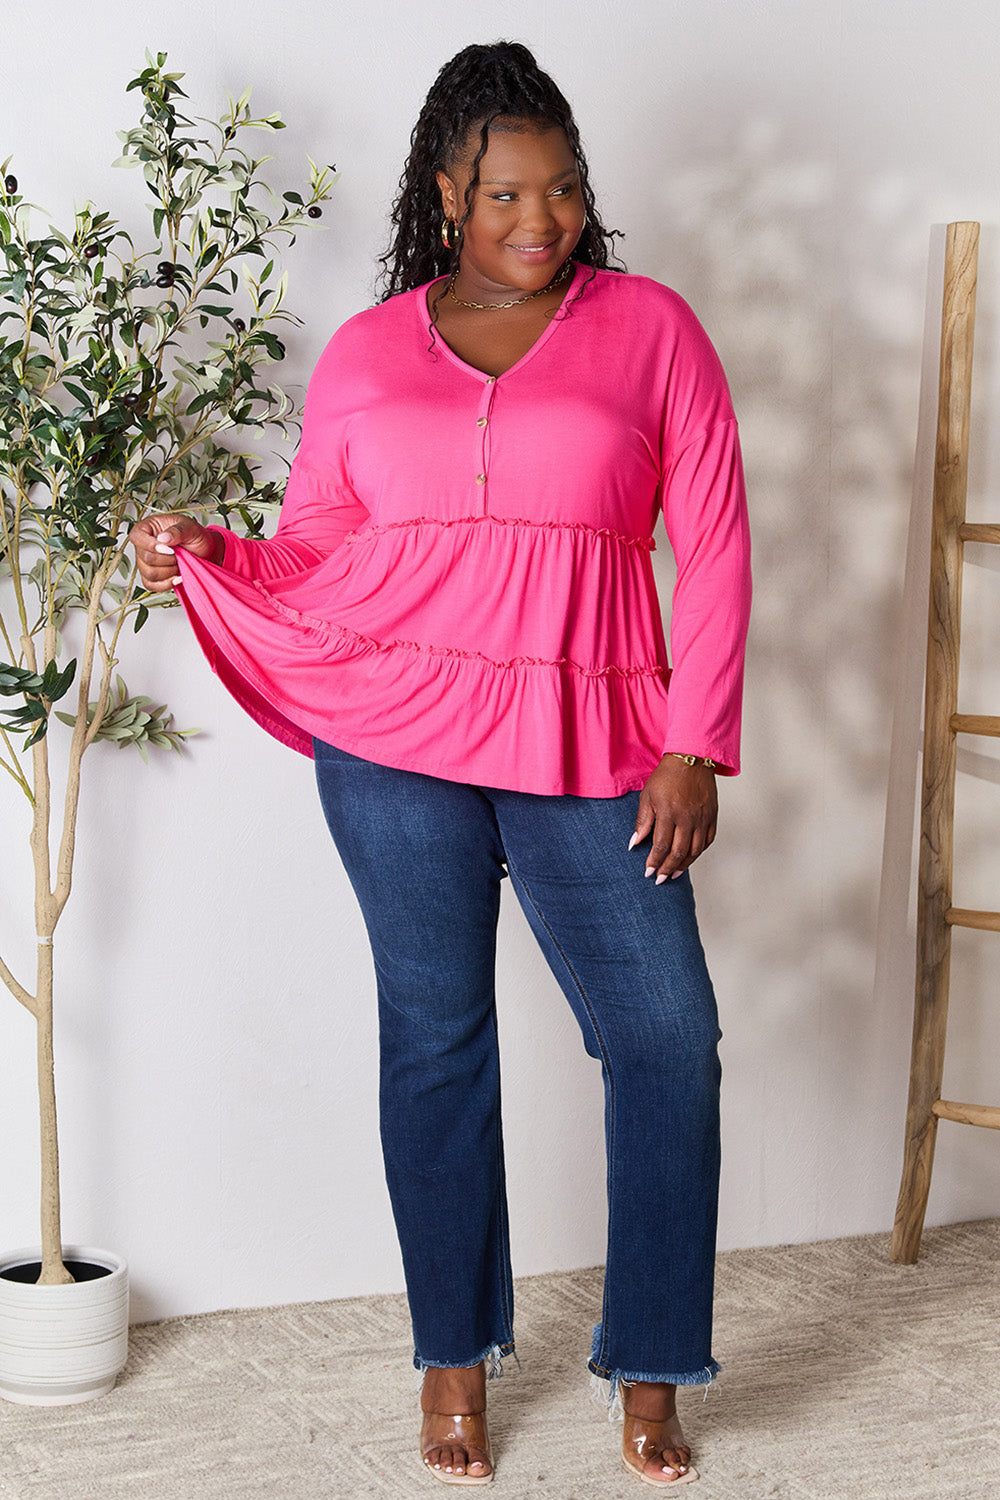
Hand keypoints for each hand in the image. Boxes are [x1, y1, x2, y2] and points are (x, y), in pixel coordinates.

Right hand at [127, 513, 222, 592]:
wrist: (202, 549)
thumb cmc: (193, 535)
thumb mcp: (190, 527)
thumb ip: (177, 531)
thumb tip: (163, 538)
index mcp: (147, 527)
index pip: (137, 536)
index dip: (151, 545)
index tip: (170, 549)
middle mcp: (143, 545)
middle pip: (145, 558)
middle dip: (167, 560)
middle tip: (180, 555)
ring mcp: (145, 562)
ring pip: (149, 573)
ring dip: (169, 572)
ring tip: (180, 563)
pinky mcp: (151, 577)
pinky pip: (151, 585)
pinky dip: (166, 584)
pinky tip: (178, 577)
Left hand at [630, 756, 717, 883]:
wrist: (692, 759)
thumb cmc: (667, 776)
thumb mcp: (648, 796)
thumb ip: (642, 822)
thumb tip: (634, 844)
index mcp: (669, 813)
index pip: (661, 845)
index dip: (654, 862)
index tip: (648, 872)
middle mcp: (687, 818)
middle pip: (679, 852)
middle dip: (667, 869)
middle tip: (660, 879)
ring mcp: (702, 818)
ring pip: (695, 850)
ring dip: (684, 865)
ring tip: (673, 874)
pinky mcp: (712, 816)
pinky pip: (708, 841)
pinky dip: (699, 852)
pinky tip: (690, 857)